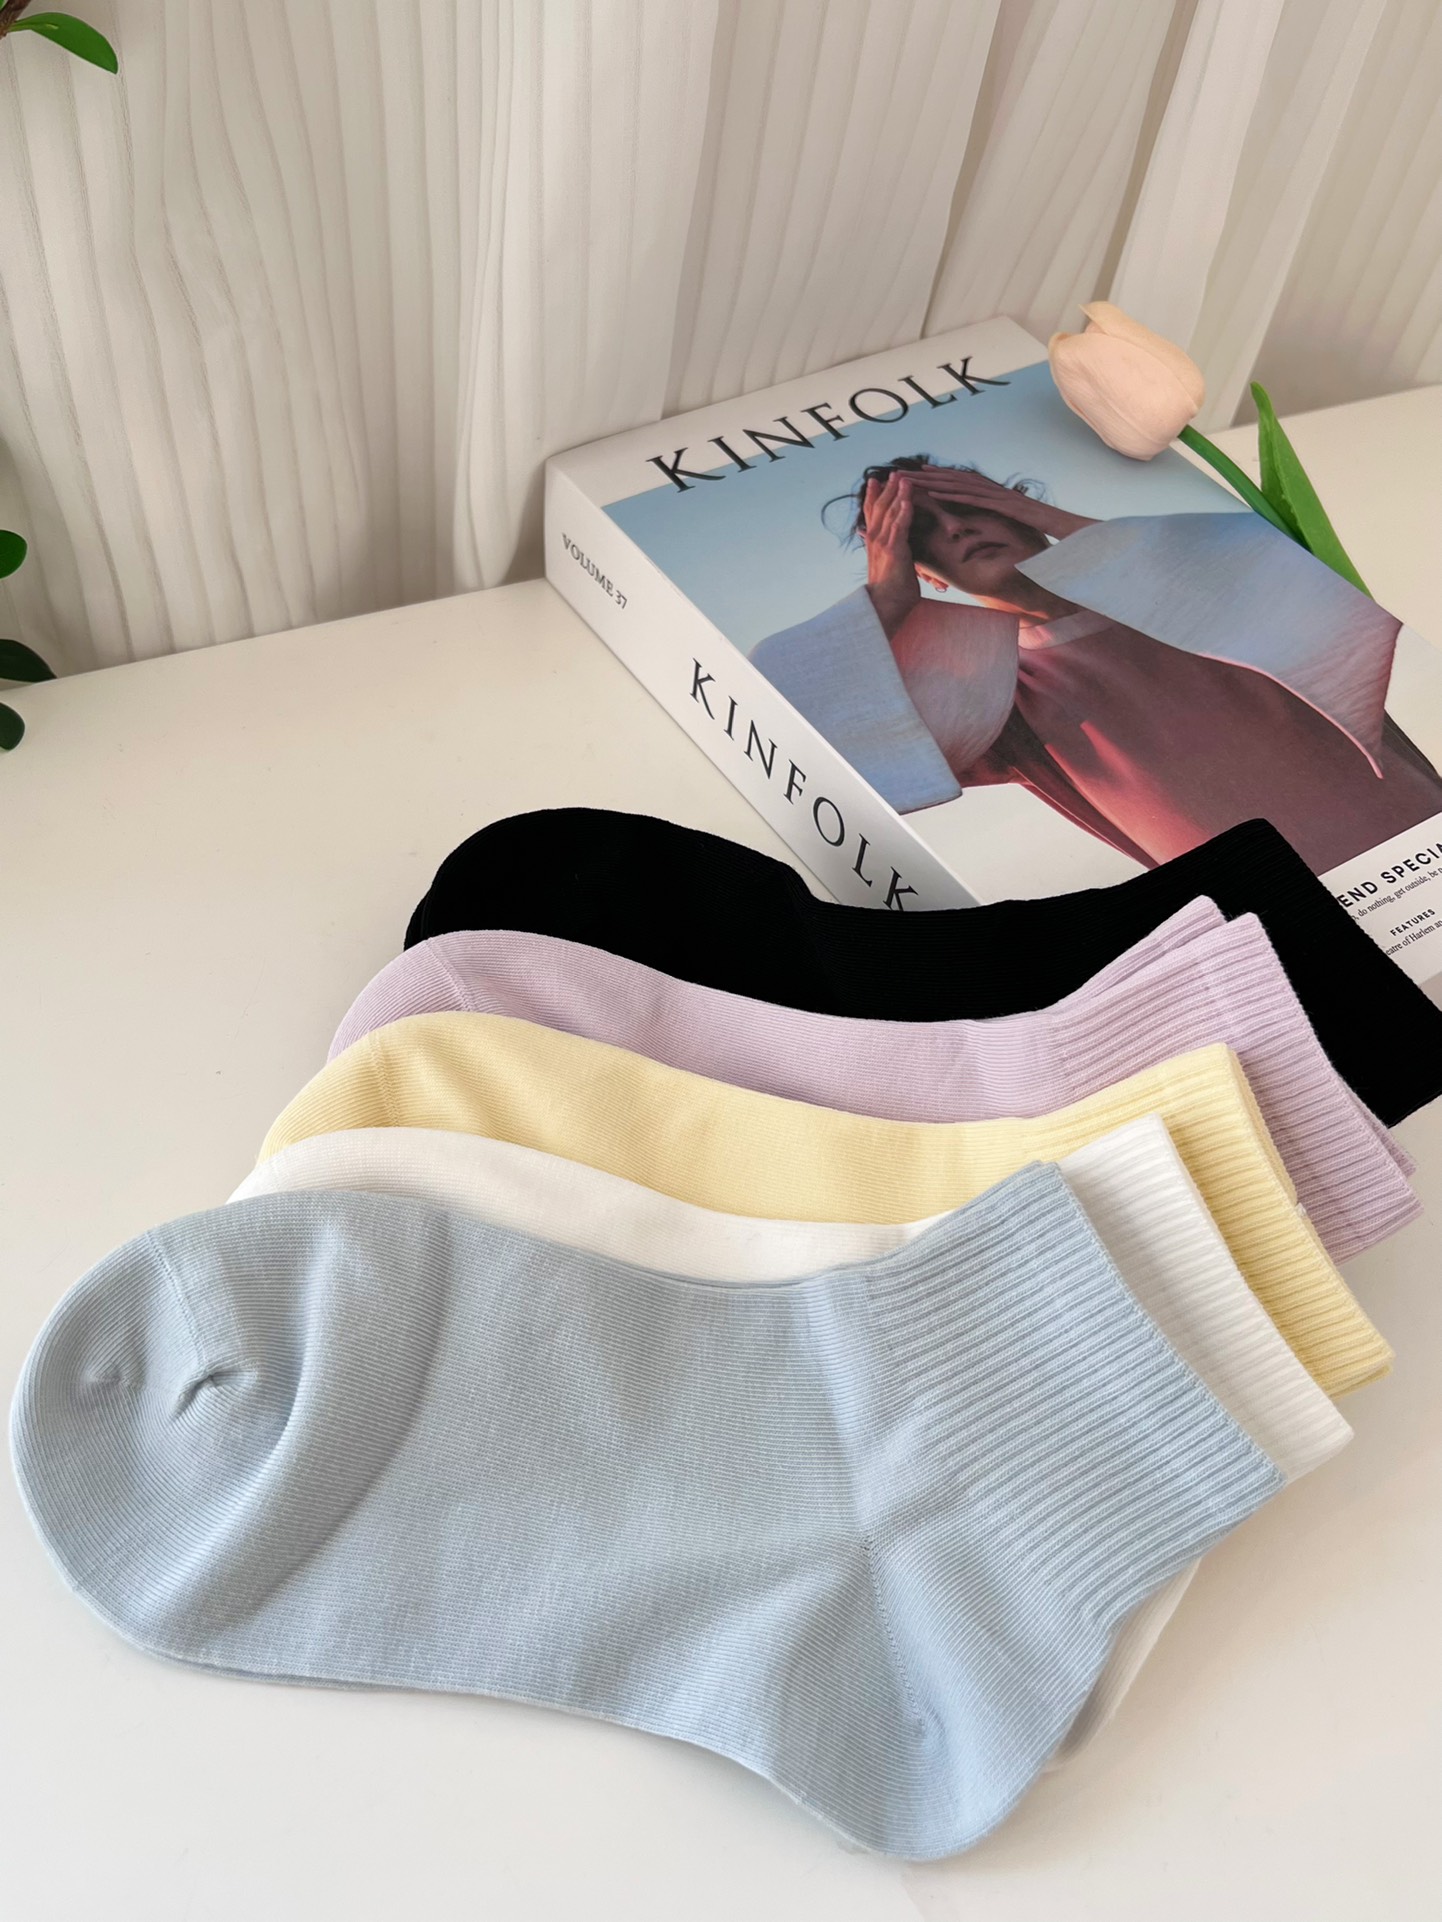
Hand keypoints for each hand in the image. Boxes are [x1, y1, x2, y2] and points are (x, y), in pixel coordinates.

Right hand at [861, 473, 920, 639]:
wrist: (885, 608)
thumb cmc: (891, 593)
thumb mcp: (890, 568)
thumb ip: (891, 555)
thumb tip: (893, 551)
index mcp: (874, 543)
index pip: (872, 514)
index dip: (874, 496)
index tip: (876, 480)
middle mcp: (875, 540)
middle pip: (880, 508)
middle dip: (887, 489)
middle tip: (894, 472)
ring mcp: (883, 544)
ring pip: (889, 513)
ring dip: (897, 494)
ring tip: (903, 478)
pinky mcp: (895, 551)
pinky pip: (899, 527)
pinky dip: (904, 512)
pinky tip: (908, 500)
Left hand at [906, 467, 1096, 541]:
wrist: (1074, 537)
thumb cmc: (1049, 537)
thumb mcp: (1021, 531)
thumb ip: (1006, 525)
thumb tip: (994, 531)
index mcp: (998, 498)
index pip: (965, 485)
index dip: (941, 479)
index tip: (919, 476)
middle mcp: (997, 493)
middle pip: (957, 480)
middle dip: (928, 475)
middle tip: (901, 473)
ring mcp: (1001, 497)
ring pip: (961, 485)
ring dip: (933, 481)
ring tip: (909, 479)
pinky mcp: (1005, 506)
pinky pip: (975, 500)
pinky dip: (953, 496)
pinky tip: (933, 494)